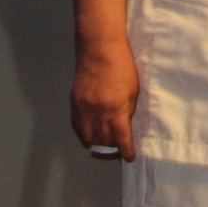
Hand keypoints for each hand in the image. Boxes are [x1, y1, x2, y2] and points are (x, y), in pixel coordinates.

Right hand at [69, 34, 135, 157]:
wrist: (99, 50)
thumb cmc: (122, 66)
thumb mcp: (133, 90)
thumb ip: (128, 110)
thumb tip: (125, 125)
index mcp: (116, 109)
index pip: (121, 138)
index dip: (126, 150)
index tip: (129, 156)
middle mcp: (98, 112)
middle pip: (104, 140)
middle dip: (113, 146)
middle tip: (119, 146)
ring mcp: (84, 109)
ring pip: (88, 136)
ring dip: (98, 141)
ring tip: (105, 140)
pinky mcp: (74, 103)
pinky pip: (77, 126)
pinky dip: (84, 132)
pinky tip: (90, 133)